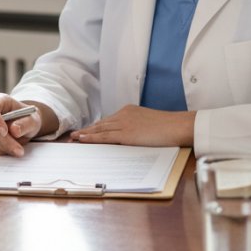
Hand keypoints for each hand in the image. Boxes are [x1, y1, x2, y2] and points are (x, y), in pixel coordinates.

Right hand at [0, 94, 55, 156]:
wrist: (25, 126)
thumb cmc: (28, 119)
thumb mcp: (33, 120)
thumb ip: (25, 123)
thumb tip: (14, 131)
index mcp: (1, 101)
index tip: (5, 132)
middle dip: (4, 141)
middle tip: (19, 150)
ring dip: (4, 148)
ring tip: (19, 150)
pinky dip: (0, 151)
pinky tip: (11, 149)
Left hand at [71, 105, 193, 146]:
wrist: (177, 126)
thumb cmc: (168, 127)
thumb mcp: (149, 124)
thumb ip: (137, 127)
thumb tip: (130, 137)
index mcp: (129, 111)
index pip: (108, 120)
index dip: (95, 127)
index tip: (85, 131)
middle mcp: (124, 114)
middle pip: (101, 124)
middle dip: (87, 130)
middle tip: (73, 135)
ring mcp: (124, 124)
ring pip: (99, 129)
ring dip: (85, 134)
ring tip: (74, 138)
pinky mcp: (126, 134)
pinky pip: (104, 136)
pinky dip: (91, 138)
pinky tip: (82, 139)